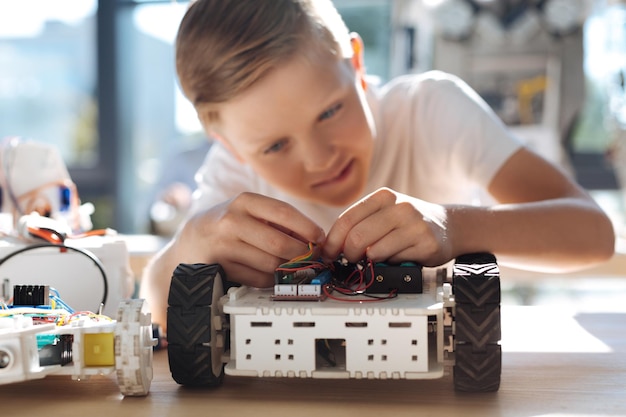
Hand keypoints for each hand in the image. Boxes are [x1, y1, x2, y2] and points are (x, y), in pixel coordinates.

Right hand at [185, 192, 324, 286]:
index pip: (284, 212)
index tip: (320, 238)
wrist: (189, 245)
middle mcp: (232, 220)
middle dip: (301, 254)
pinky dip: (269, 279)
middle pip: (280, 243)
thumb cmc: (226, 227)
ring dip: (285, 268)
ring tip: (287, 265)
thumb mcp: (248, 213)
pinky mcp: (221, 267)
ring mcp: (224, 245)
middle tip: (310, 259)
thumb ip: (277, 222)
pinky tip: (267, 273)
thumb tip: (315, 239)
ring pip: (270, 263)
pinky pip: (258, 279)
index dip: (307, 227)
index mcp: (244, 201)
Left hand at [323, 188, 451, 265]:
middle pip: (357, 237)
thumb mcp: (384, 213)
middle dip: (348, 254)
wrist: (450, 226)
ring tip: (376, 258)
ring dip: (369, 261)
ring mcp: (414, 224)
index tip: (328, 253)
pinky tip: (396, 257)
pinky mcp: (426, 244)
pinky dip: (389, 264)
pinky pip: (394, 261)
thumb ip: (361, 223)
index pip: (346, 219)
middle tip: (351, 260)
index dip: (332, 241)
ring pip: (374, 251)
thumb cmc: (409, 222)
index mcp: (383, 196)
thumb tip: (331, 246)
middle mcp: (399, 207)